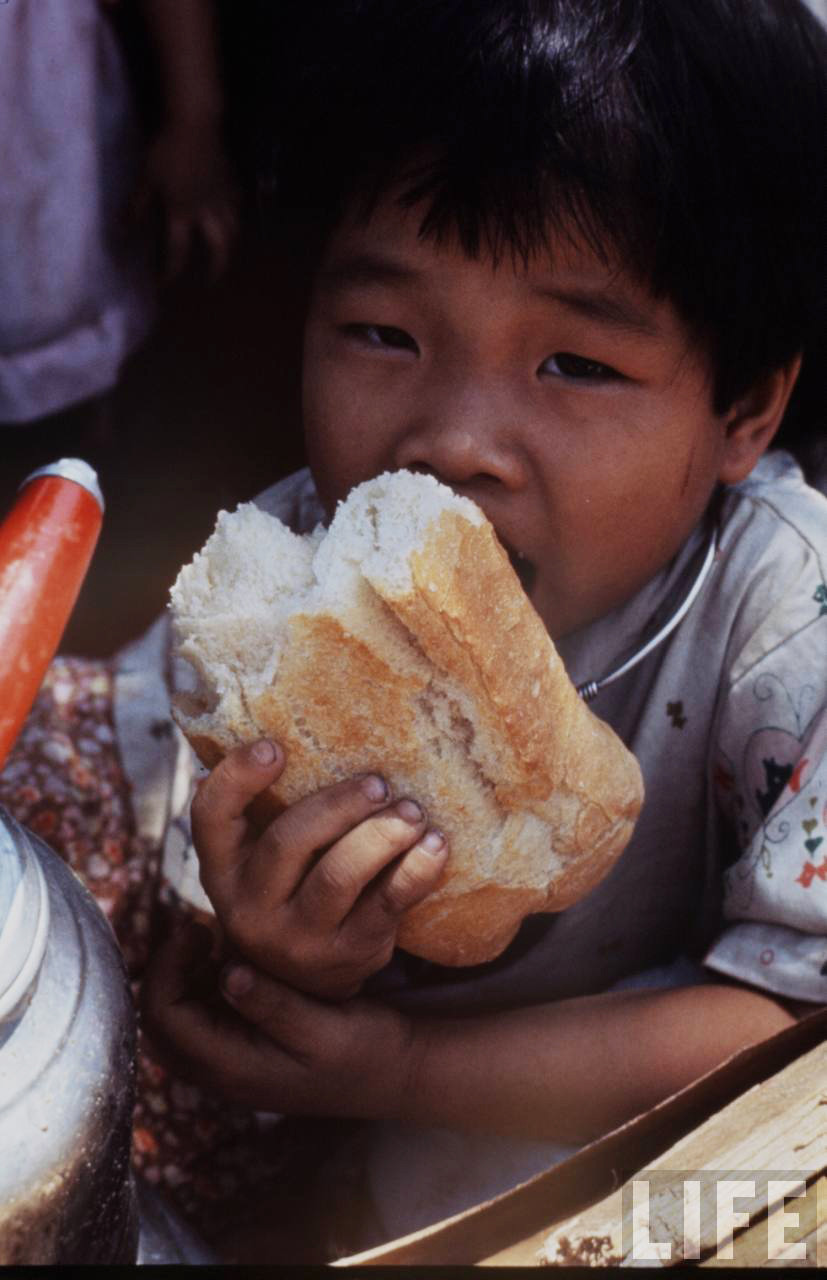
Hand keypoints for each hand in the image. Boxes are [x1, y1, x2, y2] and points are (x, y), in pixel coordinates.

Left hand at [130, 122, 238, 280]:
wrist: (196, 122)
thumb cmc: (167, 149)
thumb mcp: (147, 177)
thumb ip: (138, 206)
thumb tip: (123, 229)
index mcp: (182, 212)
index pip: (177, 251)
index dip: (170, 271)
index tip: (164, 284)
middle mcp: (206, 212)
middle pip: (219, 248)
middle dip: (216, 268)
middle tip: (211, 280)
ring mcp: (222, 198)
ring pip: (234, 230)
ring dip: (230, 245)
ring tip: (225, 252)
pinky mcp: (231, 182)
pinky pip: (238, 205)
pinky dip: (235, 214)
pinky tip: (232, 215)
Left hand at [141, 920, 418, 1116]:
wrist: (397, 1074)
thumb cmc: (364, 1052)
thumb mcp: (322, 1027)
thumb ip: (272, 1004)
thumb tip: (226, 974)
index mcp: (233, 1068)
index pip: (165, 1017)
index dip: (168, 967)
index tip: (199, 928)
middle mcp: (223, 1071)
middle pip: (160, 1022)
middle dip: (168, 970)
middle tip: (200, 930)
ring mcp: (234, 1062)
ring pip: (179, 1018)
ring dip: (185, 976)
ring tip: (215, 938)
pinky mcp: (249, 1048)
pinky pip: (206, 1015)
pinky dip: (206, 982)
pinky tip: (237, 954)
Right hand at [191, 740, 448, 998]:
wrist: (307, 982)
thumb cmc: (290, 886)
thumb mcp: (260, 856)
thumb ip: (265, 807)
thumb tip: (282, 724)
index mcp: (223, 867)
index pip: (210, 816)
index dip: (237, 777)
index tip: (276, 746)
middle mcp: (249, 907)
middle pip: (288, 842)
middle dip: (338, 805)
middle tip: (379, 783)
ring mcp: (298, 938)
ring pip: (340, 876)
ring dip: (382, 835)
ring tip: (412, 811)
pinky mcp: (349, 955)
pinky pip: (387, 906)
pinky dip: (416, 871)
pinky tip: (435, 844)